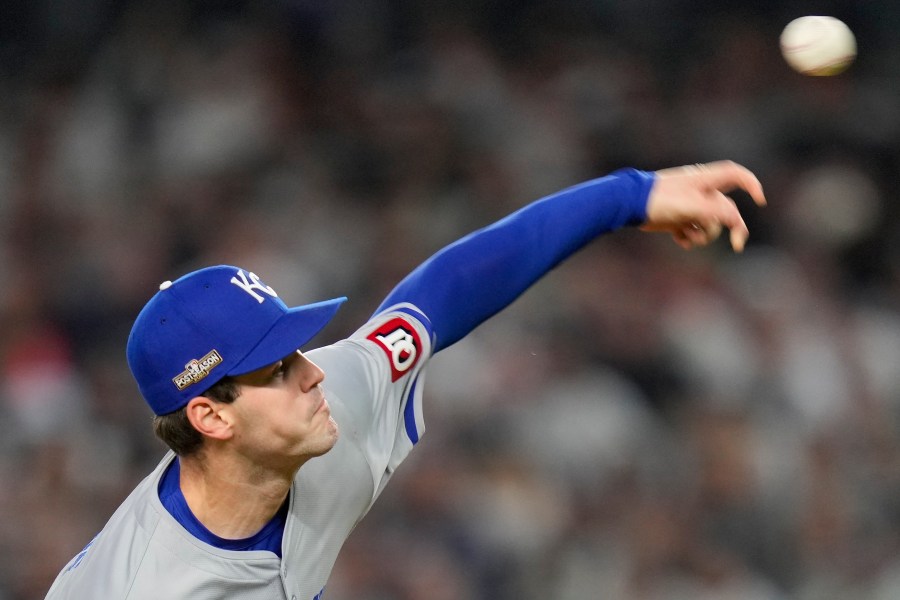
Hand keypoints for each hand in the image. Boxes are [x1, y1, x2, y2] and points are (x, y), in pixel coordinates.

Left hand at [641, 161, 766, 251]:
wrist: (629, 204)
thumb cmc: (660, 200)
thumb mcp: (692, 206)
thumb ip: (715, 212)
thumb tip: (736, 221)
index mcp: (705, 180)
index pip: (735, 175)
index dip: (751, 184)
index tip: (760, 200)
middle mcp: (699, 191)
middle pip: (726, 209)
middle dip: (730, 226)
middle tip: (737, 245)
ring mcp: (688, 205)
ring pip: (708, 224)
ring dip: (703, 234)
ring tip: (688, 236)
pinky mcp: (676, 218)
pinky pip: (691, 230)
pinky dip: (689, 238)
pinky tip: (680, 239)